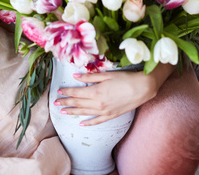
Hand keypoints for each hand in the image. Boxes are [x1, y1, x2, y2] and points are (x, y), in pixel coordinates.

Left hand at [54, 64, 174, 125]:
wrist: (142, 88)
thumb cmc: (125, 78)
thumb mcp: (106, 74)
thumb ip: (90, 76)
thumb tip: (76, 76)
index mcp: (96, 92)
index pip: (76, 93)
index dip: (67, 92)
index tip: (59, 91)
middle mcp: (98, 104)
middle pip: (78, 103)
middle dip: (66, 102)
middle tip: (55, 102)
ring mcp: (104, 111)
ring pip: (84, 113)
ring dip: (72, 112)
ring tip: (63, 112)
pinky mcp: (111, 116)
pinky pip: (96, 121)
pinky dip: (88, 123)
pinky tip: (81, 124)